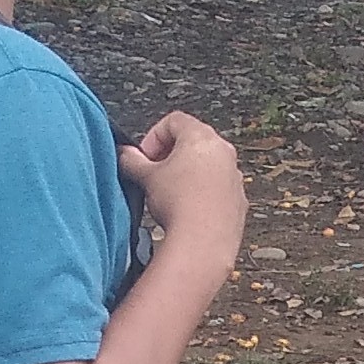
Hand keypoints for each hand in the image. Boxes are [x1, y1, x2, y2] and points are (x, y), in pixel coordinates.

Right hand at [120, 113, 245, 271]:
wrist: (204, 242)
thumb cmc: (178, 204)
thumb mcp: (146, 178)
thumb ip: (131, 160)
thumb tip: (124, 154)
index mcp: (201, 137)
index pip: (174, 121)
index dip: (153, 137)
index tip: (143, 158)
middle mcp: (223, 152)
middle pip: (193, 142)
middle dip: (169, 156)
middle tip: (153, 175)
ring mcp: (234, 177)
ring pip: (207, 167)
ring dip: (187, 176)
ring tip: (169, 196)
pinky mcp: (239, 201)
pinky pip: (218, 190)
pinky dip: (202, 195)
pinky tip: (187, 212)